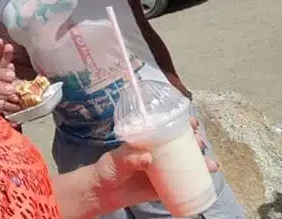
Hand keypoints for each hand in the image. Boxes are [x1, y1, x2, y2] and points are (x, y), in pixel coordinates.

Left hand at [94, 131, 217, 213]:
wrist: (103, 192)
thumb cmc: (108, 169)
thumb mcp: (117, 160)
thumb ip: (130, 158)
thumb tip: (147, 158)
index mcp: (146, 139)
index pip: (166, 125)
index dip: (181, 121)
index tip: (192, 122)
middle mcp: (156, 151)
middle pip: (180, 142)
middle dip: (194, 140)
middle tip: (200, 142)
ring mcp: (161, 168)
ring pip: (185, 161)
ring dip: (200, 161)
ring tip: (210, 164)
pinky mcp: (163, 185)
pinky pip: (182, 182)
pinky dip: (196, 180)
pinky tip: (207, 179)